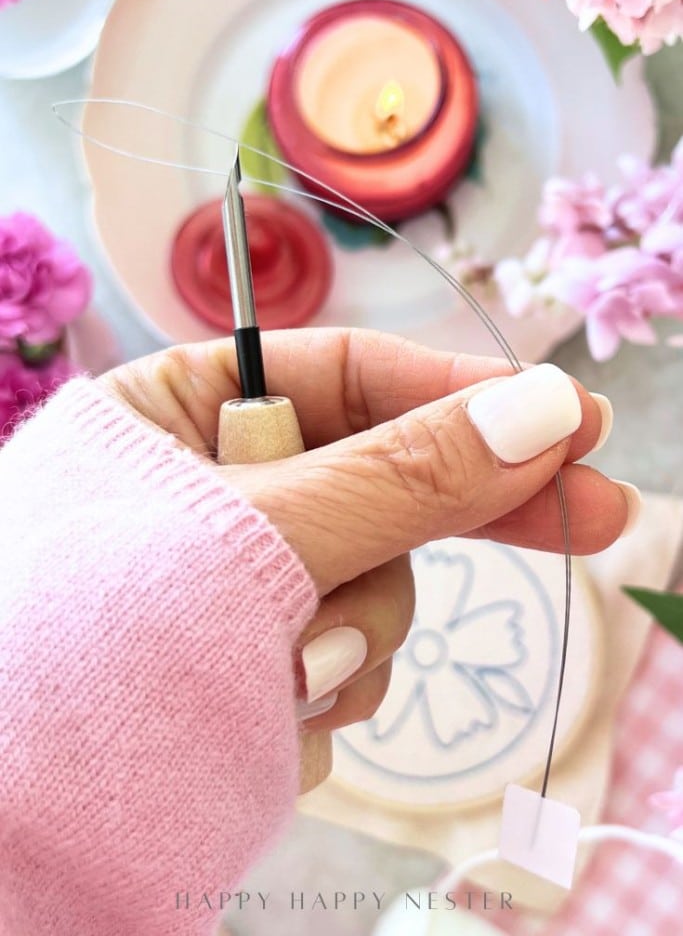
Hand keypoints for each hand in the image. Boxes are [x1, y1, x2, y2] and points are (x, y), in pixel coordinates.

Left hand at [99, 328, 634, 731]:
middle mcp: (210, 495)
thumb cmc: (82, 640)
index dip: (463, 396)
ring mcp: (232, 587)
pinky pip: (335, 663)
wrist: (4, 827)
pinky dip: (322, 694)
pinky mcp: (246, 669)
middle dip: (462, 516)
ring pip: (366, 588)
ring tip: (294, 675)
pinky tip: (272, 717)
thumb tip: (540, 411)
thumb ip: (401, 479)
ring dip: (357, 634)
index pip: (349, 376)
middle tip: (593, 515)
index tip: (569, 419)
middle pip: (376, 483)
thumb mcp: (254, 535)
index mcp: (177, 415)